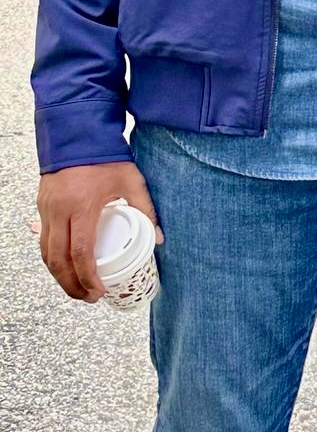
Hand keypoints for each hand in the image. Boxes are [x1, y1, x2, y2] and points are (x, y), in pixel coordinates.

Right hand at [37, 160, 160, 302]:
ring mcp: (46, 210)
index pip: (81, 252)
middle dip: (71, 285)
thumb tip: (159, 238)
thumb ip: (145, 210)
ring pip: (45, 253)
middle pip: (58, 260)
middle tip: (88, 298)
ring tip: (77, 288)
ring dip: (59, 275)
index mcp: (82, 207)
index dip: (88, 277)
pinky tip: (65, 267)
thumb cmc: (106, 156)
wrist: (77, 133)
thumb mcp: (131, 181)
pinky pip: (43, 240)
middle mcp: (59, 212)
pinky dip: (52, 258)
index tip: (99, 291)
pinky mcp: (41, 207)